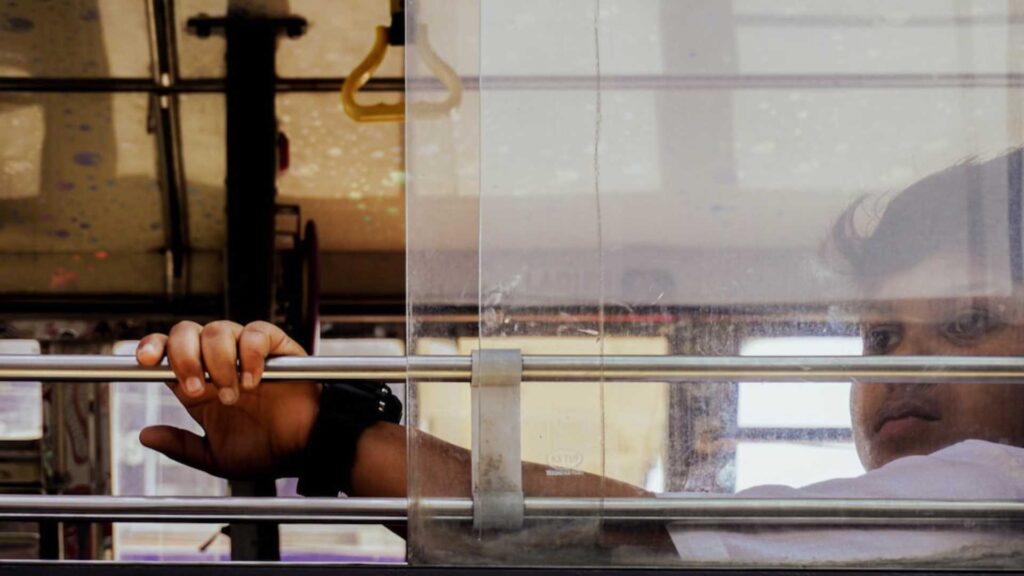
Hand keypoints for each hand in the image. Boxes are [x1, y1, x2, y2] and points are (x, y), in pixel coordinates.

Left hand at [136, 320, 320, 479]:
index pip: (167, 350)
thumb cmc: (266, 452)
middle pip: (187, 332)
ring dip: (219, 362)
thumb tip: (145, 435)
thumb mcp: (215, 456)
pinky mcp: (278, 348)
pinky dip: (251, 354)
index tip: (144, 361)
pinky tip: (254, 380)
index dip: (153, 347)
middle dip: (183, 357)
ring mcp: (248, 352)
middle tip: (195, 390)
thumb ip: (181, 446)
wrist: (305, 451)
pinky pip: (257, 333)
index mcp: (200, 382)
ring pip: (219, 330)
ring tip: (232, 395)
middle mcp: (220, 361)